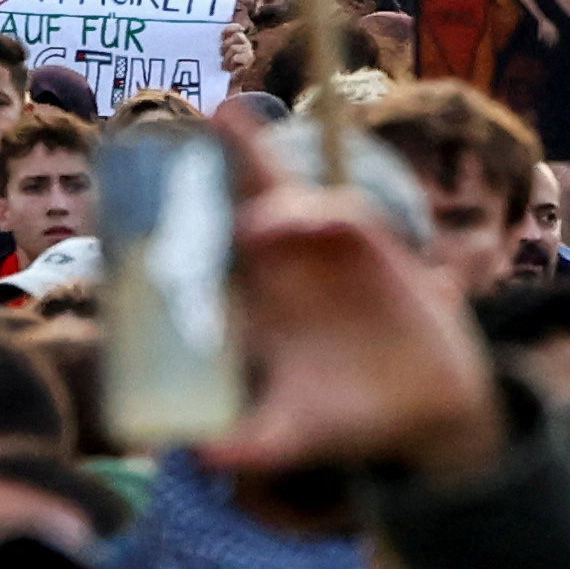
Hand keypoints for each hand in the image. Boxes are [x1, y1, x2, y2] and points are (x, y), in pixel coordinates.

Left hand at [199, 112, 507, 482]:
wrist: (431, 415)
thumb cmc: (350, 421)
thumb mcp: (292, 437)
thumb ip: (249, 445)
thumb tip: (199, 455)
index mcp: (254, 304)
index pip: (210, 251)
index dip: (180, 217)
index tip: (138, 190)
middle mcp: (286, 269)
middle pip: (252, 198)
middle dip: (237, 155)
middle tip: (217, 113)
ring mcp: (330, 255)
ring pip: (292, 199)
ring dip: (267, 174)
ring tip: (242, 190)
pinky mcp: (377, 253)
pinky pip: (343, 216)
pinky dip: (317, 213)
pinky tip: (296, 221)